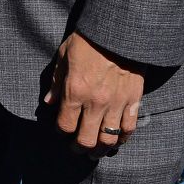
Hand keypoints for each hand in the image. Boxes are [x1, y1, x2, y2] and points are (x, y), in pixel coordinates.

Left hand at [44, 31, 144, 157]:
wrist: (118, 31)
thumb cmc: (87, 41)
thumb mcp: (63, 57)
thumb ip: (56, 82)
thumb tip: (49, 102)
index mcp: (75, 91)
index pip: (65, 125)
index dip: (60, 131)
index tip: (60, 129)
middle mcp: (95, 102)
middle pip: (86, 139)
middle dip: (78, 148)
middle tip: (76, 149)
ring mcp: (116, 103)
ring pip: (108, 139)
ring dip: (100, 149)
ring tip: (95, 151)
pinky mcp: (134, 101)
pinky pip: (128, 128)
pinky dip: (122, 138)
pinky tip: (116, 141)